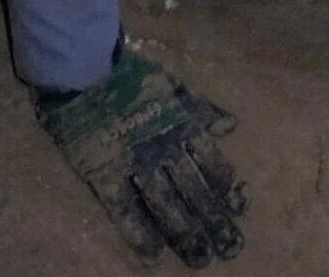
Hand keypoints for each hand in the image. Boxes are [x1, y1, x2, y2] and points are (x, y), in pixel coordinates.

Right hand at [37, 47, 246, 267]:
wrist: (87, 69)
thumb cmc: (132, 76)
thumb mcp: (174, 85)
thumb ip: (202, 109)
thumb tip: (231, 127)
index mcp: (181, 125)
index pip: (210, 161)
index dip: (226, 186)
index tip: (241, 209)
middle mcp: (163, 147)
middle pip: (193, 189)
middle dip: (212, 219)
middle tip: (230, 248)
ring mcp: (135, 162)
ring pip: (165, 203)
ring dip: (184, 232)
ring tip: (200, 257)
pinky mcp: (106, 173)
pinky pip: (124, 207)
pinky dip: (138, 232)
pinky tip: (153, 255)